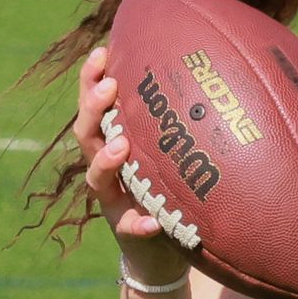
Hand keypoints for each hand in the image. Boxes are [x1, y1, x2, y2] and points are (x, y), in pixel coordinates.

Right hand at [74, 46, 190, 285]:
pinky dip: (139, 224)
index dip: (92, 79)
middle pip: (86, 134)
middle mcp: (105, 169)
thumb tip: (212, 68)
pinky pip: (129, 228)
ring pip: (96, 178)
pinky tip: (151, 222)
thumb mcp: (169, 150)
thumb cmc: (169, 187)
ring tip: (121, 145)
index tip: (102, 51)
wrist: (163, 248)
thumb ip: (176, 120)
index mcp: (113, 142)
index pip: (96, 107)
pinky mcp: (126, 231)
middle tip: (110, 87)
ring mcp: (113, 200)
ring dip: (107, 161)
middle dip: (94, 109)